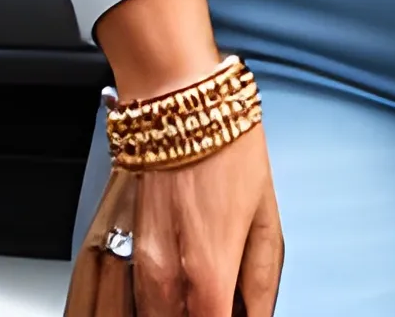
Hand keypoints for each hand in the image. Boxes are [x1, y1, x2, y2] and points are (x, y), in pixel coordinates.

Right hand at [92, 0, 283, 313]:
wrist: (176, 99)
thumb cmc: (224, 140)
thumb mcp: (265, 209)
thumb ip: (263, 273)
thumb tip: (262, 310)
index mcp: (208, 268)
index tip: (241, 313)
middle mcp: (167, 274)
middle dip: (205, 313)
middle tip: (228, 296)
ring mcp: (142, 262)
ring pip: (158, 314)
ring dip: (183, 308)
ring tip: (211, 287)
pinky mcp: (129, 246)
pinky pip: (144, 292)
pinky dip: (165, 296)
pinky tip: (187, 276)